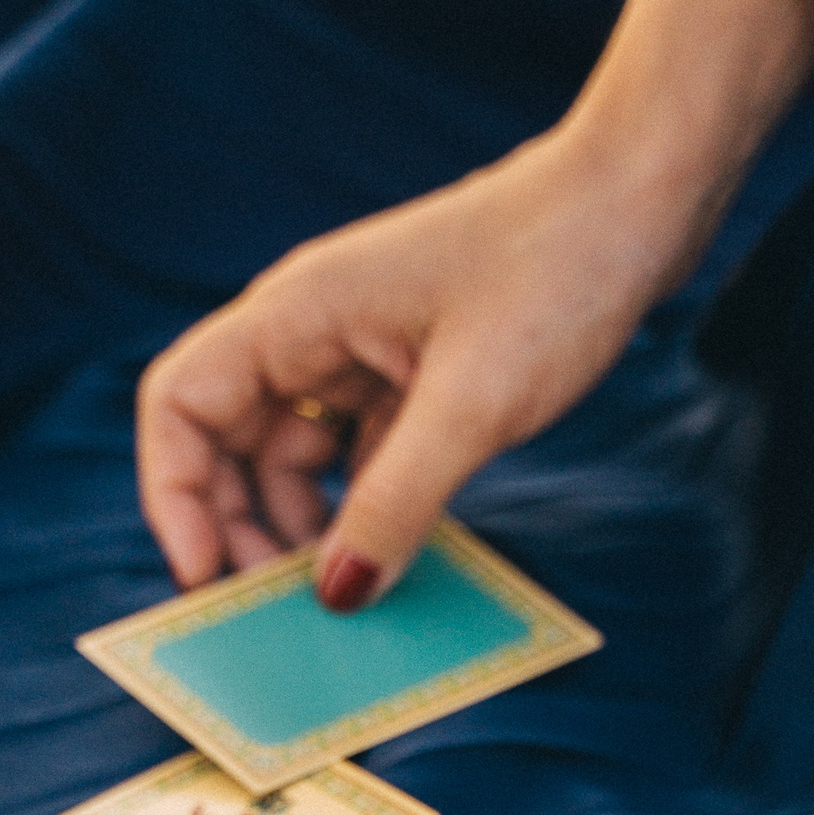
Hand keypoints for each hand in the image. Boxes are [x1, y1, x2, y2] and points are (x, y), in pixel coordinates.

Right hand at [136, 129, 685, 610]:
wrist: (637, 202)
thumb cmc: (554, 270)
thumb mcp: (472, 406)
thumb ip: (396, 504)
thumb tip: (337, 595)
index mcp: (297, 314)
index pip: (182, 405)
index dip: (176, 495)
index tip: (207, 576)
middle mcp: (313, 331)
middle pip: (230, 444)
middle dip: (239, 528)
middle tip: (275, 612)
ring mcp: (361, 353)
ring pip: (293, 458)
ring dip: (302, 529)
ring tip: (336, 598)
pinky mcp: (412, 375)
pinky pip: (359, 457)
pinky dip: (362, 510)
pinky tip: (388, 559)